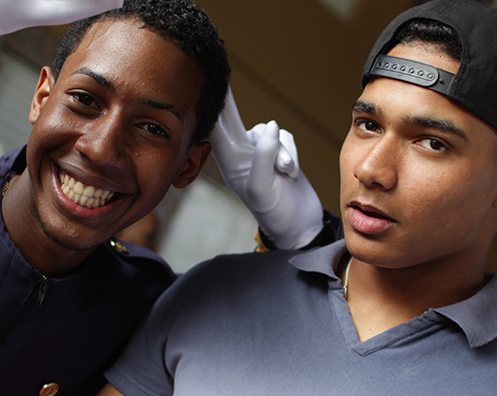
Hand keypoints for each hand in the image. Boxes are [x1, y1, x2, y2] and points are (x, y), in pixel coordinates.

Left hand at [209, 89, 322, 249]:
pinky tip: (290, 174)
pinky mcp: (278, 151)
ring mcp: (259, 152)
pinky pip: (285, 137)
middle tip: (217, 72)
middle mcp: (240, 154)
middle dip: (228, 100)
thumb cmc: (275, 211)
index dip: (208, 105)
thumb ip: (263, 155)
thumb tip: (270, 125)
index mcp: (228, 161)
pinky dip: (292, 153)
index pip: (213, 127)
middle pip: (231, 118)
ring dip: (282, 151)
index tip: (198, 82)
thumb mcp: (263, 186)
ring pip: (270, 131)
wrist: (299, 223)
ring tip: (285, 175)